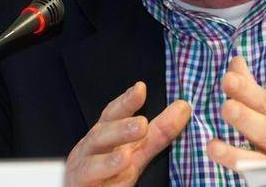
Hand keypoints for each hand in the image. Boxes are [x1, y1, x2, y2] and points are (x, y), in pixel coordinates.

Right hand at [64, 82, 190, 185]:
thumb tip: (183, 107)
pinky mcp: (81, 186)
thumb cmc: (110, 174)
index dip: (125, 102)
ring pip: (90, 163)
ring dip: (109, 160)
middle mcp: (89, 151)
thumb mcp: (138, 153)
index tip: (140, 88)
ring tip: (127, 156)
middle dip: (119, 129)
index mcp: (103, 136)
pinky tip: (119, 168)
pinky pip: (88, 180)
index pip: (112, 115)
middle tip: (141, 124)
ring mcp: (82, 171)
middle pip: (100, 136)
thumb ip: (159, 132)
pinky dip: (103, 174)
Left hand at [206, 56, 265, 169]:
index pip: (262, 101)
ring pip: (262, 159)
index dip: (246, 90)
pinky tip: (231, 173)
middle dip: (246, 118)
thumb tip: (236, 61)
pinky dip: (248, 176)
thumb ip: (251, 89)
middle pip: (265, 128)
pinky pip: (262, 179)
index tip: (228, 78)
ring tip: (213, 147)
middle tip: (226, 108)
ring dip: (237, 154)